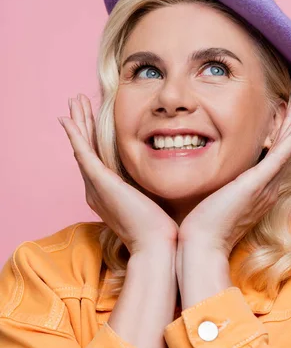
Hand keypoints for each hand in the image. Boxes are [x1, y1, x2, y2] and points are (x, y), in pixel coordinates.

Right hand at [58, 94, 178, 254]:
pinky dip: (75, 135)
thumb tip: (163, 171)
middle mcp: (96, 190)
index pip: (97, 157)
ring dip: (77, 122)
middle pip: (85, 149)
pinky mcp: (100, 183)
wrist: (157, 246)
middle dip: (81, 123)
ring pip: (82, 147)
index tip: (92, 115)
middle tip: (77, 102)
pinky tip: (68, 120)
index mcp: (107, 193)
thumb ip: (150, 184)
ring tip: (74, 101)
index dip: (93, 134)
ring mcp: (95, 186)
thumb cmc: (160, 228)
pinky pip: (83, 153)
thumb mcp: (152, 199)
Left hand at [178, 93, 290, 256]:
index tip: (289, 114)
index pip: (275, 155)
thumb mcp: (214, 199)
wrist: (202, 245)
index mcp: (258, 190)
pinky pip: (281, 154)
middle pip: (286, 147)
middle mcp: (267, 187)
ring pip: (287, 146)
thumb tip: (211, 174)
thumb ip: (219, 186)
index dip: (284, 133)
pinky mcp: (257, 183)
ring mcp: (265, 185)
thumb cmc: (202, 226)